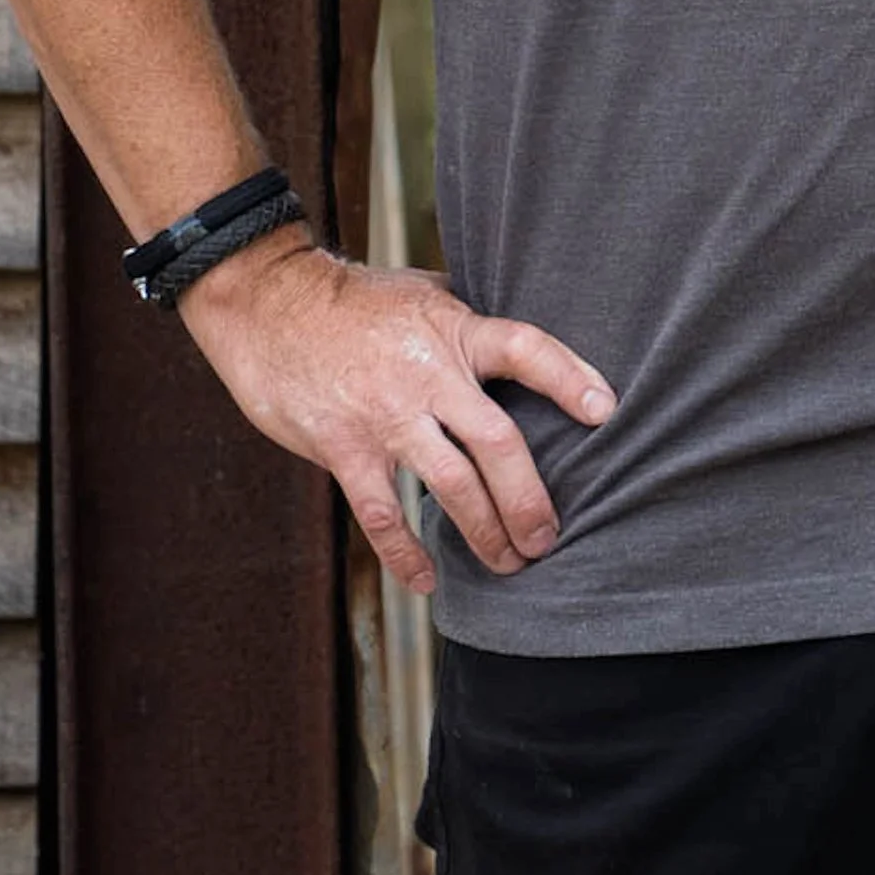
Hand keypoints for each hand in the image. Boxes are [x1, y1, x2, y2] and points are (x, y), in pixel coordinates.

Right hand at [178, 234, 615, 597]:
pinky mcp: (343, 447)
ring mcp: (386, 415)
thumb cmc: (355, 301)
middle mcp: (429, 376)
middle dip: (530, 501)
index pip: (526, 350)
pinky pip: (382, 514)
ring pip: (451, 488)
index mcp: (455, 331)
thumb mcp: (423, 293)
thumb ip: (468, 323)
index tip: (605, 411)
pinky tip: (427, 581)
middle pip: (499, 443)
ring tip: (510, 565)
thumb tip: (520, 347)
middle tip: (548, 539)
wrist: (270, 304)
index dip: (570, 377)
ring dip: (486, 534)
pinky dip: (407, 554)